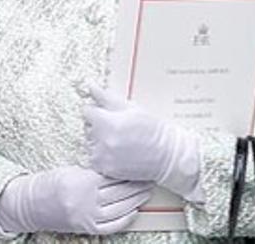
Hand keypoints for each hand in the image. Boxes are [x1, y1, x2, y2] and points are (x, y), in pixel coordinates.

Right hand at [0, 165, 151, 235]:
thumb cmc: (51, 183)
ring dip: (136, 200)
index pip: (113, 176)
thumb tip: (116, 165)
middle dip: (137, 185)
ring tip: (146, 192)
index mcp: (82, 181)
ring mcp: (88, 217)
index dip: (129, 171)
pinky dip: (126, 218)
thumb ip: (93, 170)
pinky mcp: (87, 228)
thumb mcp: (71, 169)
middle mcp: (86, 200)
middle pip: (120, 192)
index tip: (140, 165)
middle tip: (149, 177)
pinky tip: (134, 210)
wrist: (33, 204)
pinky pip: (113, 225)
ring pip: (121, 209)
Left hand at [85, 86, 200, 197]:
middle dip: (98, 126)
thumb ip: (106, 97)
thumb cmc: (152, 130)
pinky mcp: (107, 170)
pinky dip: (103, 156)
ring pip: (90, 144)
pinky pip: (95, 159)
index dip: (97, 110)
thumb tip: (90, 85)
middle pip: (88, 128)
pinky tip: (118, 153)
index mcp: (108, 122)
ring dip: (99, 141)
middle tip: (117, 128)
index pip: (87, 111)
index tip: (105, 113)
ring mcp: (104, 157)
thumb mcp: (131, 108)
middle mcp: (103, 141)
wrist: (167, 156)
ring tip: (119, 141)